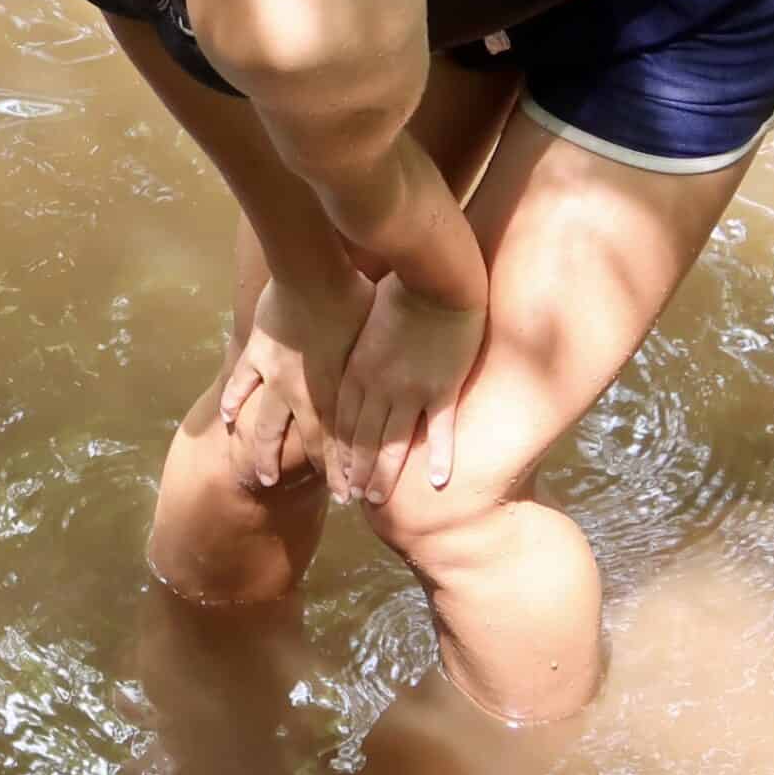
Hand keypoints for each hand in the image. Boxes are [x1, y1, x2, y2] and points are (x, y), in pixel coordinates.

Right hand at [218, 269, 371, 490]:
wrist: (313, 273)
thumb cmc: (354, 300)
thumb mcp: (373, 340)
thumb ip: (373, 369)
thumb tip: (394, 383)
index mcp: (334, 389)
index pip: (342, 440)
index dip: (346, 470)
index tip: (351, 494)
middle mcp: (303, 392)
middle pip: (308, 442)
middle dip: (320, 472)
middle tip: (328, 499)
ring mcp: (275, 376)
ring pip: (267, 426)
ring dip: (266, 454)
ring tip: (263, 477)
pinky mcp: (257, 354)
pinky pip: (241, 384)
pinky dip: (234, 402)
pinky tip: (229, 421)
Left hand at [333, 275, 486, 503]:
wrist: (431, 276)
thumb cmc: (394, 292)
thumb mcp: (360, 323)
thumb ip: (354, 349)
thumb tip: (340, 359)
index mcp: (354, 369)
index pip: (340, 420)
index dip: (335, 450)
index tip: (332, 471)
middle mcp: (376, 386)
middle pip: (361, 438)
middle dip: (354, 470)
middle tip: (350, 498)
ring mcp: (410, 390)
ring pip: (394, 442)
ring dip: (384, 472)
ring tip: (376, 498)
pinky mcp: (442, 387)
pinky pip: (440, 430)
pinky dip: (439, 457)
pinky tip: (438, 482)